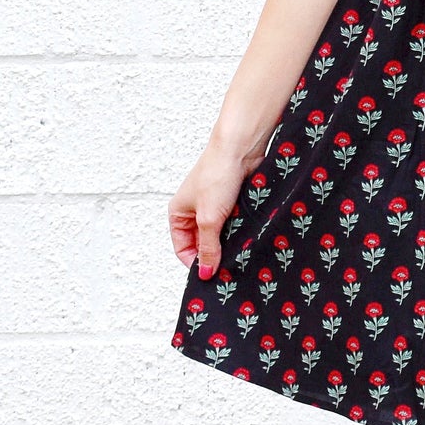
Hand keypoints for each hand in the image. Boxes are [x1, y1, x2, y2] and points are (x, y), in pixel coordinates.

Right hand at [168, 138, 261, 281]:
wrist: (241, 149)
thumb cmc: (217, 174)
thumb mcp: (209, 218)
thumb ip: (207, 247)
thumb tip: (205, 272)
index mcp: (178, 214)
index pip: (182, 249)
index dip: (195, 263)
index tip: (211, 275)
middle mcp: (194, 211)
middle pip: (201, 244)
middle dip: (213, 255)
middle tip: (228, 268)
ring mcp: (214, 207)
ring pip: (219, 236)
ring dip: (228, 244)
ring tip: (238, 253)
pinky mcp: (232, 204)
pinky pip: (233, 226)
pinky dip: (238, 233)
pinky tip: (246, 239)